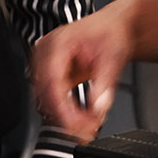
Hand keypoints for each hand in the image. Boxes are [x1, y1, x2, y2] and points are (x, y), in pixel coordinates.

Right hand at [29, 9, 132, 140]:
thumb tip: (97, 108)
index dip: (62, 107)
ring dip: (65, 117)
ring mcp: (44, 64)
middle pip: (44, 94)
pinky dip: (65, 111)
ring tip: (88, 124)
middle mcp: (45, 53)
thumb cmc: (110, 33)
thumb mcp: (113, 57)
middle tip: (87, 130)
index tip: (76, 125)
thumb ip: (105, 83)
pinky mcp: (49, 75)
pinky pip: (51, 98)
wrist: (112, 27)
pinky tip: (82, 117)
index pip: (51, 81)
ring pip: (45, 100)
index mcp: (58, 43)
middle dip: (65, 117)